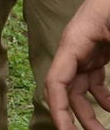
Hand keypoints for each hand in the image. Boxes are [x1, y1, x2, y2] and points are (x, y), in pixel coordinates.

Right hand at [48, 0, 109, 128]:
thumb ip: (107, 66)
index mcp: (74, 42)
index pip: (56, 82)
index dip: (58, 110)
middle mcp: (74, 48)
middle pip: (65, 90)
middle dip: (75, 118)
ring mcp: (84, 49)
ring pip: (79, 88)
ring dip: (90, 112)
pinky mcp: (96, 50)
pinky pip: (92, 79)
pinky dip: (103, 97)